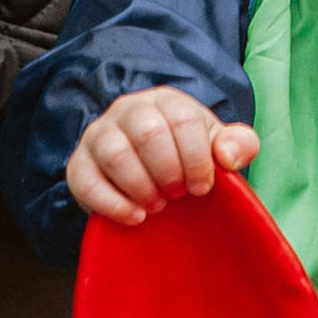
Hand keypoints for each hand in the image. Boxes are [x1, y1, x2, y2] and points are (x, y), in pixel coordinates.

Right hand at [67, 88, 260, 226]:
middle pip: (148, 133)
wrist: (149, 176)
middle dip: (169, 172)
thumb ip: (238, 144)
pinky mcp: (79, 165)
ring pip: (115, 153)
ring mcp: (99, 135)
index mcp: (166, 101)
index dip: (197, 158)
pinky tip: (134, 216)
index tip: (202, 187)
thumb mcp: (216, 147)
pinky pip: (86, 181)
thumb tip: (228, 157)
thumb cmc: (186, 158)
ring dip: (141, 187)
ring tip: (156, 206)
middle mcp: (128, 110)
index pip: (183, 119)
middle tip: (177, 196)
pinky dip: (112, 204)